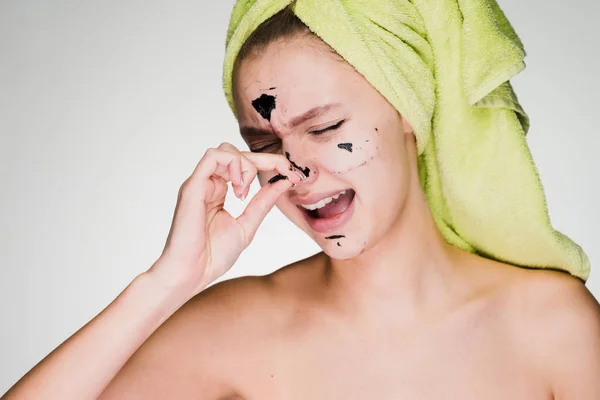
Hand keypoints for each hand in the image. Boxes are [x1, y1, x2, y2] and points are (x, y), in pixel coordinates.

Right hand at [147, 142, 304, 296]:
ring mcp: (200, 183)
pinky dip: (233, 164)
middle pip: (237, 153)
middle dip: (268, 159)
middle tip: (287, 172)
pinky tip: (240, 186)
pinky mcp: (193, 186)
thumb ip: (263, 202)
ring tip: (247, 191)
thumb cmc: (213, 255)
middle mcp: (208, 183)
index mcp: (219, 192)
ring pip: (226, 150)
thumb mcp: (247, 224)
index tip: (292, 175)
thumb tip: (284, 182)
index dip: (271, 164)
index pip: (244, 165)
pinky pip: (213, 157)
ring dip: (247, 164)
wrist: (192, 273)